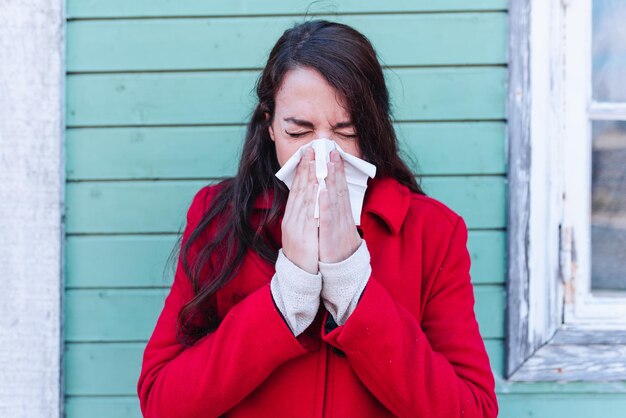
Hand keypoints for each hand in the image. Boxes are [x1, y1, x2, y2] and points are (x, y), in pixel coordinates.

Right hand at [281, 146, 319, 273]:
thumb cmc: (302, 253)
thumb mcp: (300, 230)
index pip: (297, 189)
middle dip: (306, 169)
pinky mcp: (305, 236)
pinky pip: (311, 216)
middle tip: (311, 150)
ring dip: (310, 179)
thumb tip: (307, 198)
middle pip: (300, 190)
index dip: (302, 170)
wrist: (298, 276)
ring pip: (305, 199)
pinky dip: (316, 201)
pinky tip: (321, 188)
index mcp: (292, 216)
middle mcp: (293, 219)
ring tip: (316, 162)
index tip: (307, 154)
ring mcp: (298, 227)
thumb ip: (303, 214)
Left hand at [318, 150, 361, 262]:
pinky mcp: (330, 236)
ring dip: (331, 180)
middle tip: (331, 150)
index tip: (333, 154)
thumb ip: (335, 211)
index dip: (336, 171)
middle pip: (338, 189)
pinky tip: (323, 191)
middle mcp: (341, 216)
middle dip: (335, 170)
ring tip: (327, 163)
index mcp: (341, 213)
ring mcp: (337, 225)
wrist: (343, 271)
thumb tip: (331, 195)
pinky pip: (327, 218)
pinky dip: (326, 204)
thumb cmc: (337, 248)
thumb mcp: (338, 226)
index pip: (339, 188)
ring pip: (334, 199)